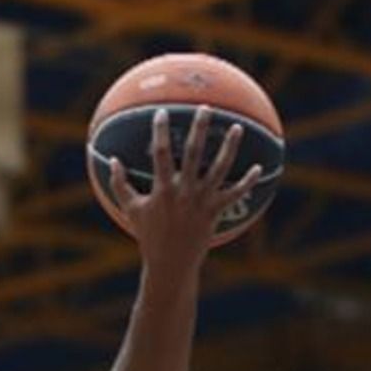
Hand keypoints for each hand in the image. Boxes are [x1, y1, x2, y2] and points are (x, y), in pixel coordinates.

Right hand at [106, 106, 260, 277]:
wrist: (170, 263)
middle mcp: (184, 191)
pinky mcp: (216, 211)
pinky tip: (258, 168)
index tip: (162, 112)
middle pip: (194, 153)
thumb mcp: (130, 209)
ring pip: (220, 168)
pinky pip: (235, 194)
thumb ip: (120, 184)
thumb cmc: (149, 235)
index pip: (160, 153)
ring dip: (230, 147)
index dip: (160, 131)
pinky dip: (248, 182)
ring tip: (237, 127)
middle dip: (199, 128)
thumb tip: (111, 160)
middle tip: (206, 107)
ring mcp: (202, 200)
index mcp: (163, 188)